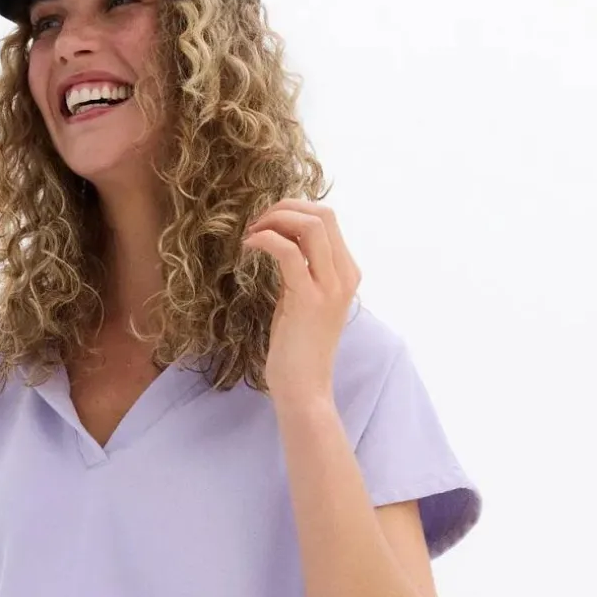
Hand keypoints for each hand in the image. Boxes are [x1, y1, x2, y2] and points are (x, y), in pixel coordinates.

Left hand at [241, 198, 360, 405]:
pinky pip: (288, 252)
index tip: (266, 222)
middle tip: (256, 222)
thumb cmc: (298, 350)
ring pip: (311, 225)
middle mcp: (345, 275)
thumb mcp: (301, 301)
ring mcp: (330, 287)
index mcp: (347, 273)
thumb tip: (281, 243)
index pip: (328, 219)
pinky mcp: (309, 299)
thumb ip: (299, 271)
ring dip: (275, 220)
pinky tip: (249, 247)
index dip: (294, 211)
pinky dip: (265, 240)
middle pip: (323, 214)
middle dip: (285, 208)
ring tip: (251, 233)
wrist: (304, 389)